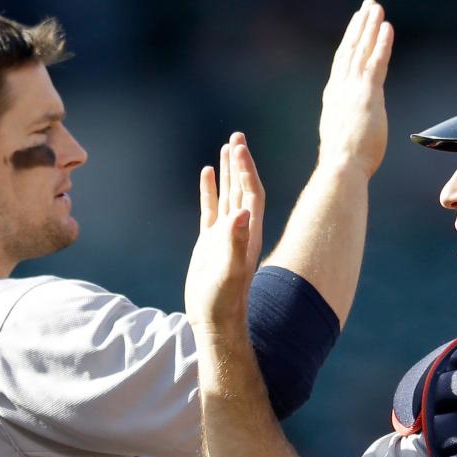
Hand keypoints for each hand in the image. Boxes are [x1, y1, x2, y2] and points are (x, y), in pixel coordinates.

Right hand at [184, 132, 264, 335]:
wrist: (215, 320)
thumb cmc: (225, 301)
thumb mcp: (230, 272)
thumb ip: (235, 243)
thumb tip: (239, 213)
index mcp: (247, 232)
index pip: (250, 193)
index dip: (246, 170)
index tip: (239, 147)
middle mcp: (239, 229)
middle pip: (242, 187)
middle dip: (240, 162)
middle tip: (237, 136)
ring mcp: (223, 234)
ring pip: (227, 194)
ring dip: (227, 171)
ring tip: (225, 147)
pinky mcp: (208, 242)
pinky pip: (210, 209)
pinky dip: (209, 190)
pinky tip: (206, 173)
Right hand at [317, 0, 393, 176]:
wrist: (341, 167)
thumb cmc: (344, 163)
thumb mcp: (344, 138)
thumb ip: (349, 126)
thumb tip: (352, 131)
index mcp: (333, 99)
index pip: (342, 65)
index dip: (349, 43)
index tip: (356, 26)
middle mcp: (339, 90)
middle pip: (349, 51)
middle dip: (358, 27)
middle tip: (367, 7)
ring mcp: (352, 90)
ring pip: (361, 50)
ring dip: (369, 27)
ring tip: (376, 8)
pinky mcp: (367, 93)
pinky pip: (375, 62)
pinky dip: (381, 43)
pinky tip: (387, 27)